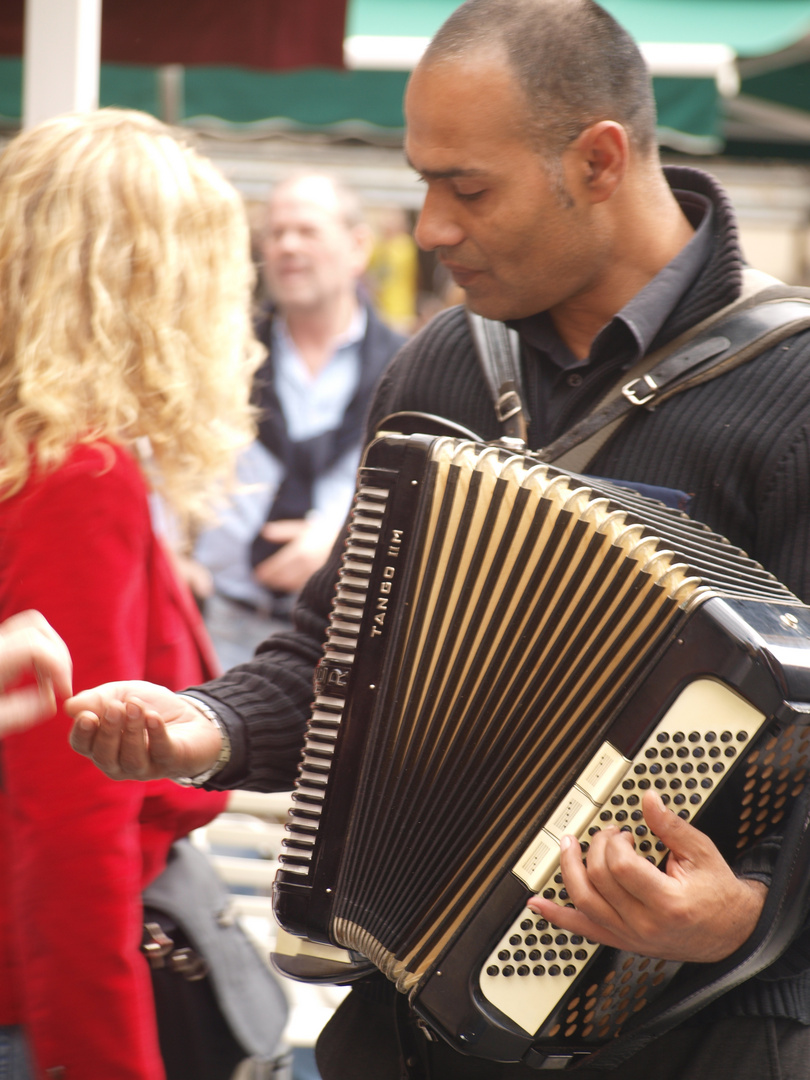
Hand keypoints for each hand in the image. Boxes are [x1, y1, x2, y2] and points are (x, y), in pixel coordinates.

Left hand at [0, 610, 72, 734]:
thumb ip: (19, 713)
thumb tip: (51, 701)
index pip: (36, 645)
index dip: (59, 666)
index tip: (64, 693)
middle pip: (37, 628)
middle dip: (58, 655)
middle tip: (60, 687)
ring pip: (32, 628)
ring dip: (51, 651)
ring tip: (50, 683)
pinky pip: (23, 640)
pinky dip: (39, 654)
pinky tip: (36, 680)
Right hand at [66, 682, 222, 781]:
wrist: (189, 713)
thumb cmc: (148, 706)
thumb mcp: (120, 694)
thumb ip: (96, 699)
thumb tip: (70, 707)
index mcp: (100, 745)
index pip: (82, 746)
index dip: (82, 733)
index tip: (87, 716)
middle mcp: (119, 763)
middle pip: (104, 756)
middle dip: (108, 731)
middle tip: (115, 707)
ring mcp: (145, 768)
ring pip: (132, 759)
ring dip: (132, 731)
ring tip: (135, 707)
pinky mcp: (171, 762)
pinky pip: (161, 753)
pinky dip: (156, 734)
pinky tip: (153, 717)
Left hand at [254, 518, 337, 593]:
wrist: (353, 543)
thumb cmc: (326, 533)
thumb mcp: (305, 527)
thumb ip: (283, 531)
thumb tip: (264, 532)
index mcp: (300, 551)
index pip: (277, 566)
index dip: (266, 572)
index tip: (256, 575)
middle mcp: (307, 565)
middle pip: (283, 578)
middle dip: (271, 580)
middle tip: (262, 580)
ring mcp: (316, 575)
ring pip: (292, 585)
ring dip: (281, 585)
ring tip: (274, 582)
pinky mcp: (322, 582)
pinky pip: (303, 588)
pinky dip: (293, 587)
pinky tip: (288, 584)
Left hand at [527, 791, 766, 962]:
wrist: (731, 933)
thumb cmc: (717, 893)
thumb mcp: (703, 852)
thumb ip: (671, 826)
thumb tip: (648, 799)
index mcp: (668, 902)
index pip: (621, 867)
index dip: (615, 842)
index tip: (624, 832)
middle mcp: (645, 924)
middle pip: (599, 881)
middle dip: (596, 848)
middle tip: (606, 834)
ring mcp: (630, 936)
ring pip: (584, 903)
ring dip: (567, 871)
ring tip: (567, 847)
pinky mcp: (622, 940)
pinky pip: (583, 930)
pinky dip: (557, 916)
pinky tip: (538, 904)